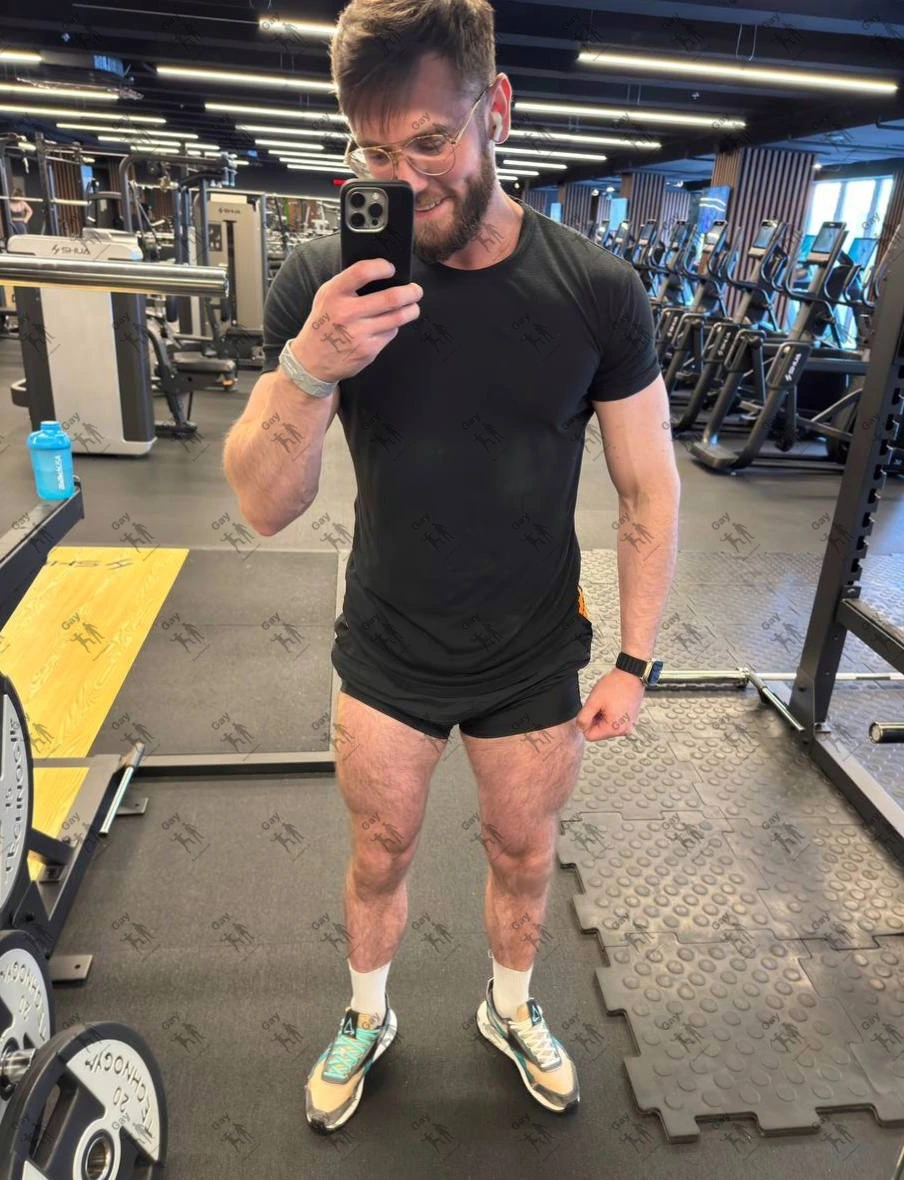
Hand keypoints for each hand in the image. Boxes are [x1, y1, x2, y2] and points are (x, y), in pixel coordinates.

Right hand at [294, 259, 422, 383]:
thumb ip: (348, 284)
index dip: (382, 267)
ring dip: (411, 310)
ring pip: (397, 317)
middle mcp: (347, 312)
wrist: (311, 361)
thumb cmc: (323, 324)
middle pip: (391, 298)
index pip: (363, 272)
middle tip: (416, 290)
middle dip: (411, 292)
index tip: (391, 268)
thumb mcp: (326, 297)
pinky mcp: (368, 350)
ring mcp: (359, 333)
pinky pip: (390, 333)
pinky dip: (394, 326)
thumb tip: (381, 274)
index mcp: (334, 293)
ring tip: (413, 306)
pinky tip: (390, 324)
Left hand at [576, 667, 645, 741]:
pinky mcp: (630, 719)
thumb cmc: (614, 686)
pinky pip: (614, 722)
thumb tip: (580, 727)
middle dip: (595, 719)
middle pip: (599, 732)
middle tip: (600, 704)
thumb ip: (583, 718)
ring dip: (602, 716)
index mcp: (615, 729)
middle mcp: (624, 730)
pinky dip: (610, 714)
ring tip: (607, 702)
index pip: (590, 736)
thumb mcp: (593, 701)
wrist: (631, 675)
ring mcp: (629, 725)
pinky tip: (613, 703)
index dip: (586, 723)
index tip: (590, 710)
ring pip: (606, 726)